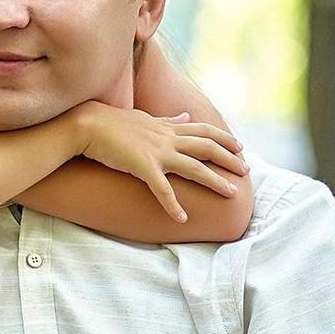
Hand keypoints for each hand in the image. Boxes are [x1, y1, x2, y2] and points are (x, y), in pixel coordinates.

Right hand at [75, 103, 248, 220]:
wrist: (88, 125)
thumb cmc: (111, 123)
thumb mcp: (144, 118)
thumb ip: (167, 120)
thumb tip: (185, 115)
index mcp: (167, 127)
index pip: (203, 130)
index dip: (224, 139)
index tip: (240, 148)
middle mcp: (167, 138)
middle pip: (207, 147)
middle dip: (229, 159)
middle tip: (246, 171)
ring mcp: (156, 152)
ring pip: (194, 167)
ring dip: (215, 181)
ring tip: (231, 194)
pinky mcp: (142, 167)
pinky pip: (162, 189)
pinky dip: (173, 205)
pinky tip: (182, 219)